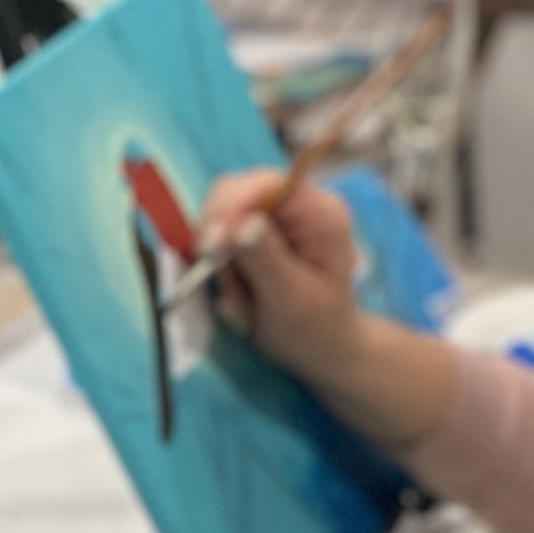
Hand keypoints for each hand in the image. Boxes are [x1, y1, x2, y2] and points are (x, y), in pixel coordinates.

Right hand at [198, 167, 366, 388]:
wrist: (322, 348)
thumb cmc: (316, 330)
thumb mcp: (292, 300)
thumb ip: (266, 260)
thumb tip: (240, 224)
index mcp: (319, 213)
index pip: (264, 183)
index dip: (230, 207)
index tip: (211, 248)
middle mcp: (298, 204)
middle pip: (234, 195)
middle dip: (221, 243)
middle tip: (230, 288)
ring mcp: (277, 217)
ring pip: (220, 220)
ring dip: (221, 265)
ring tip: (244, 303)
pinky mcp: (258, 231)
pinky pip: (220, 239)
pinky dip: (222, 270)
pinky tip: (242, 298)